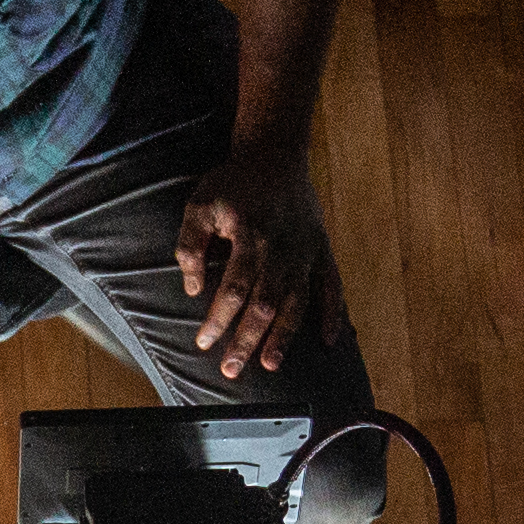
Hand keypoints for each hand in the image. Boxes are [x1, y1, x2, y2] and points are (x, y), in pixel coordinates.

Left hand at [173, 136, 336, 379]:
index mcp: (250, 237)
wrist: (275, 153)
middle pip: (265, 304)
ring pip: (297, 302)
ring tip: (270, 364)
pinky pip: (331, 285)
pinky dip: (333, 314)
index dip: (218, 319)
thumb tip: (194, 288)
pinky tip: (330, 341)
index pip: (233, 289)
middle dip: (247, 340)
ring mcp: (305, 251)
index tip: (204, 343)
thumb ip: (190, 245)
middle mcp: (281, 249)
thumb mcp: (199, 204)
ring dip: (284, 336)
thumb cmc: (233, 182)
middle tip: (232, 370)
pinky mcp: (321, 249)